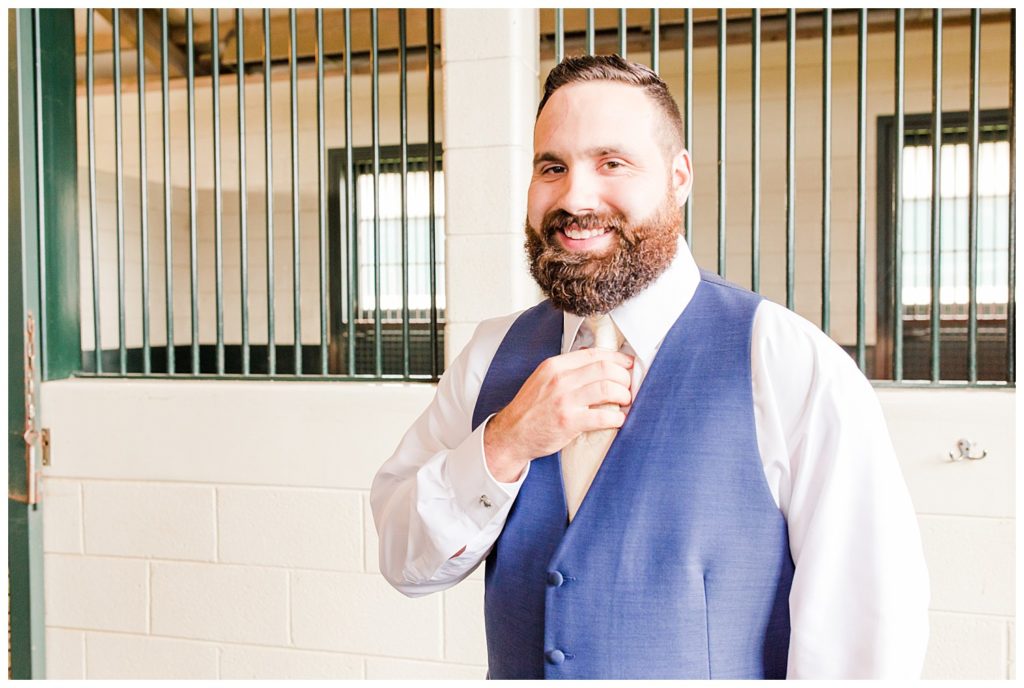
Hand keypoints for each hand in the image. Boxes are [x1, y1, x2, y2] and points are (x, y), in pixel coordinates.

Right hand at [483, 348, 633, 481]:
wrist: (512, 434)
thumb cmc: (530, 409)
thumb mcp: (543, 379)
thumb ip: (566, 369)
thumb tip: (593, 358)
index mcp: (554, 366)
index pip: (594, 354)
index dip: (617, 358)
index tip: (628, 364)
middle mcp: (560, 379)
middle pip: (605, 369)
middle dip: (623, 377)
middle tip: (628, 386)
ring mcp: (564, 400)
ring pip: (607, 389)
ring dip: (623, 395)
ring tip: (625, 402)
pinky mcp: (569, 422)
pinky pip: (602, 416)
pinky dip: (617, 418)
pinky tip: (618, 420)